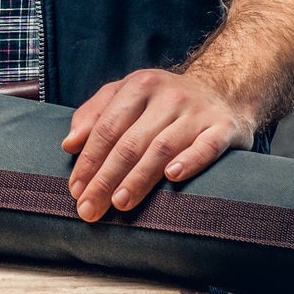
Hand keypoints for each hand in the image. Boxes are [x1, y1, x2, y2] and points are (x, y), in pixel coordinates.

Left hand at [61, 69, 254, 220]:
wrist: (224, 90)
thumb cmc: (163, 101)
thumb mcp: (127, 94)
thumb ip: (95, 114)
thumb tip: (69, 144)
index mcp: (140, 86)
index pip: (107, 127)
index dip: (89, 160)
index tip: (75, 189)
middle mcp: (168, 96)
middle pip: (130, 142)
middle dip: (106, 178)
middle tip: (90, 207)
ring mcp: (197, 111)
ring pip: (162, 147)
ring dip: (138, 177)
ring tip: (120, 202)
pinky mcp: (224, 128)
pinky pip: (206, 147)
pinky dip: (189, 161)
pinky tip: (172, 177)